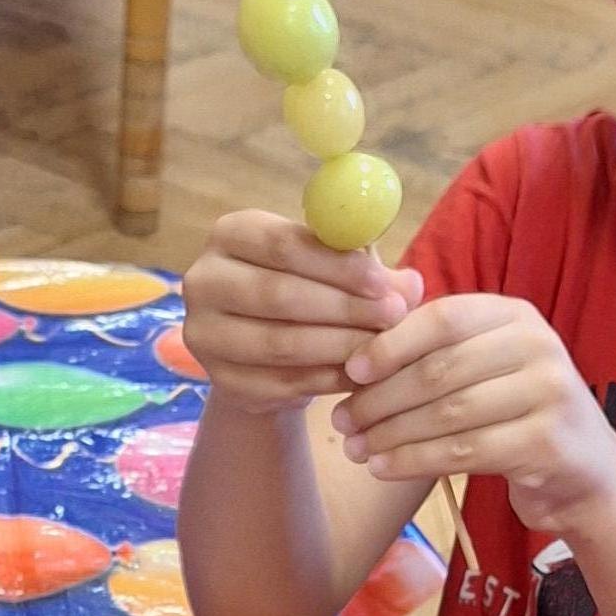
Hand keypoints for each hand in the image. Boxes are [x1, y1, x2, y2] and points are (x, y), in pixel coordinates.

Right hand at [182, 209, 414, 406]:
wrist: (264, 350)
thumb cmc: (306, 290)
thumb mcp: (336, 270)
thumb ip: (371, 271)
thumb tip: (412, 284)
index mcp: (231, 233)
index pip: (283, 245)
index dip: (337, 265)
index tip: (384, 285)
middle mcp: (204, 279)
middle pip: (278, 294)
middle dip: (344, 308)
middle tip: (393, 318)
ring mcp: (204, 332)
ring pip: (279, 343)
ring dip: (339, 347)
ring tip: (383, 349)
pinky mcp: (217, 378)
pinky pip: (278, 382)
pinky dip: (325, 380)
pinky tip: (360, 378)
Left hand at [334, 292, 615, 533]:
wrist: (584, 474)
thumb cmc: (517, 416)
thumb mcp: (486, 368)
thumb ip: (436, 347)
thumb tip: (357, 337)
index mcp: (516, 316)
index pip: (444, 318)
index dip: (391, 343)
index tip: (350, 371)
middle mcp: (538, 345)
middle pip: (440, 369)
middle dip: (381, 397)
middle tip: (341, 421)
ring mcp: (549, 394)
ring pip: (448, 413)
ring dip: (391, 433)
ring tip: (354, 449)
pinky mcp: (546, 443)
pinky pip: (462, 452)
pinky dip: (414, 460)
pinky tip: (382, 468)